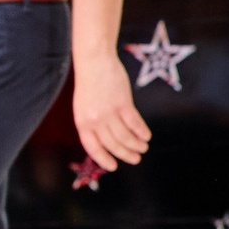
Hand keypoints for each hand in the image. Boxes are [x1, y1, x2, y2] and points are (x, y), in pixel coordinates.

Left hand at [72, 51, 150, 170]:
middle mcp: (94, 120)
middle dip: (125, 154)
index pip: (92, 147)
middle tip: (135, 159)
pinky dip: (141, 131)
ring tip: (143, 148)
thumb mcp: (83, 107)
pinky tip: (146, 136)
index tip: (114, 166)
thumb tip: (105, 140)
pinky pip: (134, 123)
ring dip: (136, 144)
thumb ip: (92, 123)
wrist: (94, 62)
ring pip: (125, 136)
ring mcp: (109, 112)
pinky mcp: (123, 103)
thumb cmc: (89, 84)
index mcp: (82, 122)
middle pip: (112, 144)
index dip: (104, 159)